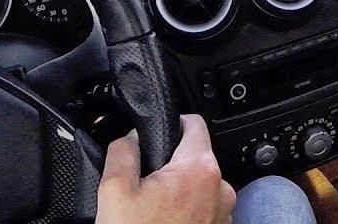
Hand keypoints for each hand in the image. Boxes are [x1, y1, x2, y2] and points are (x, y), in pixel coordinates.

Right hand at [97, 114, 235, 223]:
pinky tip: (164, 223)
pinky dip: (186, 211)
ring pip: (199, 185)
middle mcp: (220, 188)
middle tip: (145, 183)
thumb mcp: (115, 190)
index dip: (173, 123)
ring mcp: (223, 213)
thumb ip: (122, 151)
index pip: (194, 123)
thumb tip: (129, 136)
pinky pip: (204, 209)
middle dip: (171, 164)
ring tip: (152, 209)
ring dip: (179, 190)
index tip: (158, 131)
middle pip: (195, 157)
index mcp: (199, 168)